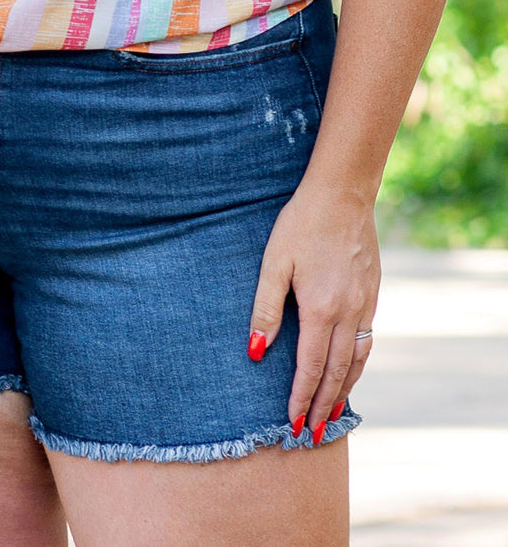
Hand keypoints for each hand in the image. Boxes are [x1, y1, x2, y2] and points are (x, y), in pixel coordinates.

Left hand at [248, 178, 379, 440]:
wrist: (342, 194)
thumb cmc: (300, 224)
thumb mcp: (274, 263)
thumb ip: (266, 309)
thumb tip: (256, 353)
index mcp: (321, 309)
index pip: (310, 367)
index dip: (301, 397)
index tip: (294, 423)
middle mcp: (348, 313)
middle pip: (336, 372)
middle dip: (324, 405)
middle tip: (313, 433)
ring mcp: (365, 303)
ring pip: (357, 359)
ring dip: (344, 389)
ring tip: (333, 413)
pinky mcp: (372, 293)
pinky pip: (367, 340)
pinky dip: (358, 364)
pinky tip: (350, 370)